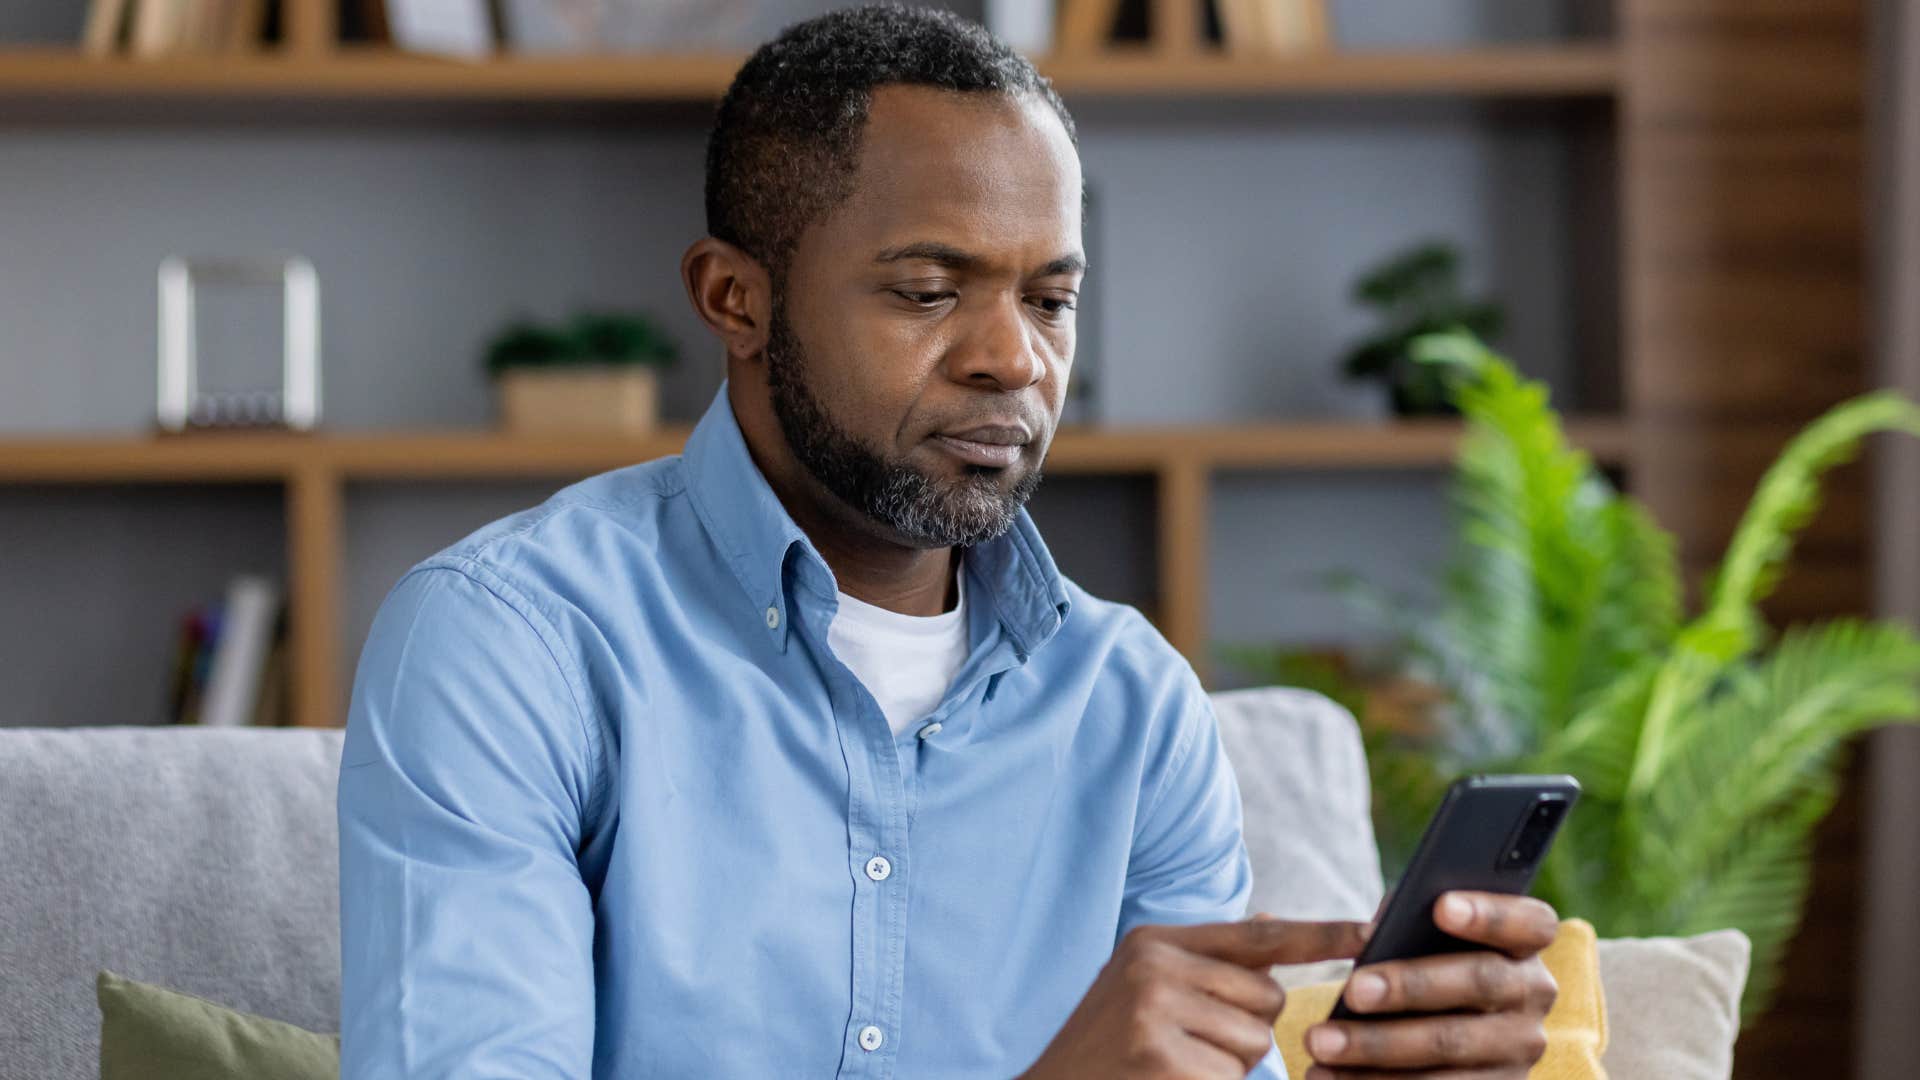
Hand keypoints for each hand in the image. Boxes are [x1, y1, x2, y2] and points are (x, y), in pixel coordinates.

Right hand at [1020, 915, 1370, 1079]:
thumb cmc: (1108, 1045)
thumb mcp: (1144, 984)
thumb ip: (1209, 959)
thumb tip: (1273, 924)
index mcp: (1156, 940)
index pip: (1257, 935)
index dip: (1320, 934)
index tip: (1371, 931)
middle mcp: (1155, 966)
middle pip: (1267, 997)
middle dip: (1247, 1028)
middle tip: (1190, 1042)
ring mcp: (1155, 1012)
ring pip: (1254, 1042)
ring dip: (1228, 1065)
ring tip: (1174, 1062)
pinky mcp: (1162, 1058)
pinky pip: (1232, 1077)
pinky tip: (1168, 1079)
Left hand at [1303, 891, 1559, 1077]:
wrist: (1440, 1031)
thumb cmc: (1424, 962)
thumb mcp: (1426, 936)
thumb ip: (1412, 921)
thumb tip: (1376, 931)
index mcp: (1525, 944)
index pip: (1530, 921)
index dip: (1489, 912)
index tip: (1441, 905)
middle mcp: (1534, 995)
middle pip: (1479, 982)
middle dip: (1411, 985)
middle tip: (1353, 990)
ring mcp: (1521, 1050)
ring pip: (1450, 1046)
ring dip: (1378, 1046)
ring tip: (1321, 1042)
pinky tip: (1332, 1077)